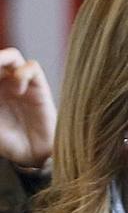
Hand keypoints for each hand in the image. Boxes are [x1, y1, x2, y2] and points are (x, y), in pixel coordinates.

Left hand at [0, 48, 55, 170]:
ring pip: (13, 57)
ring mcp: (21, 84)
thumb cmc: (6, 142)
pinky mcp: (39, 88)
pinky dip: (23, 73)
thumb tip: (0, 91)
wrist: (30, 155)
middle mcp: (3, 83)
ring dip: (4, 59)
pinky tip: (18, 90)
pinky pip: (32, 68)